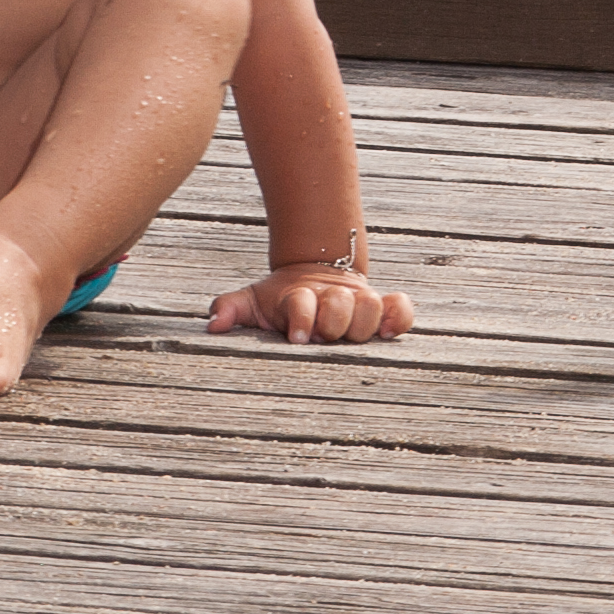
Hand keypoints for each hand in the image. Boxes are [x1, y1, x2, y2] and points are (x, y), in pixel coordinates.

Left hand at [206, 262, 414, 344]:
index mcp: (299, 297)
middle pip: (341, 306)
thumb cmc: (278, 300)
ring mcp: (356, 299)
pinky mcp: (380, 304)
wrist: (311, 275)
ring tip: (350, 338)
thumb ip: (229, 308)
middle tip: (325, 338)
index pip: (302, 304)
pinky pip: (401, 307)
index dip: (303, 319)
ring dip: (363, 323)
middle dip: (333, 324)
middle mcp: (330, 296)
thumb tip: (212, 325)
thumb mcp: (251, 302)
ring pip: (371, 305)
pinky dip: (399, 317)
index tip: (298, 338)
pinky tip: (389, 333)